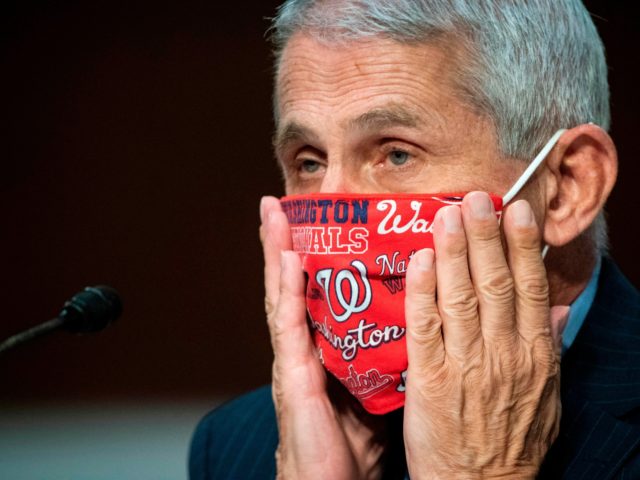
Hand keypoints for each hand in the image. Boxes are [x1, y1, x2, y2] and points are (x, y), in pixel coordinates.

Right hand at [260, 196, 386, 479]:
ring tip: (272, 213)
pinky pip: (289, 324)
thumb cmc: (355, 439)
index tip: (320, 219)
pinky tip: (283, 259)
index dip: (314, 255)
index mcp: (326, 344)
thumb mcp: (376, 383)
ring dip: (275, 251)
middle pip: (295, 283)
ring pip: (283, 293)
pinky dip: (284, 288)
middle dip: (287, 242)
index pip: (320, 290)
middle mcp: (305, 344)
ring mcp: (295, 357)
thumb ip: (388, 349)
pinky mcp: (292, 375)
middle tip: (282, 203)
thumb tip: (421, 320)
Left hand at [403, 192, 565, 478]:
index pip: (530, 289)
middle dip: (486, 236)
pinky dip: (422, 292)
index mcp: (533, 355)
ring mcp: (465, 365)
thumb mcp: (546, 396)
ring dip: (453, 252)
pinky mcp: (430, 380)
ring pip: (461, 297)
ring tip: (448, 214)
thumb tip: (557, 308)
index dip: (523, 247)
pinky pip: (426, 328)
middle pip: (496, 283)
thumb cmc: (511, 441)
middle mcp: (502, 354)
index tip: (516, 211)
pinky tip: (419, 261)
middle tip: (477, 197)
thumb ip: (550, 348)